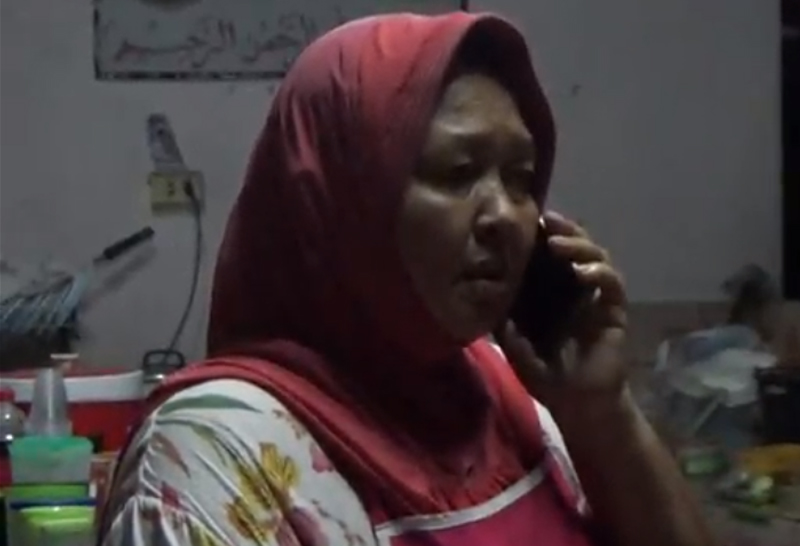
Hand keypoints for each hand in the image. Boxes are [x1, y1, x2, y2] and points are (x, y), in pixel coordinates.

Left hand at [497, 211, 631, 432]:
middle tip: (547, 220)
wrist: (576, 405)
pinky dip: (600, 273)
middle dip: (563, 229)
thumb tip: (485, 296)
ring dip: (580, 245)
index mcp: (549, 291)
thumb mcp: (515, 347)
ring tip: (558, 243)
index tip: (525, 220)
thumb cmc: (545, 376)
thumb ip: (503, 324)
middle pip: (575, 246)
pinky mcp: (612, 311)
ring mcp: (595, 298)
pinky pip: (612, 285)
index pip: (547, 254)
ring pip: (596, 258)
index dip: (540, 236)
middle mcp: (573, 288)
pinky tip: (583, 272)